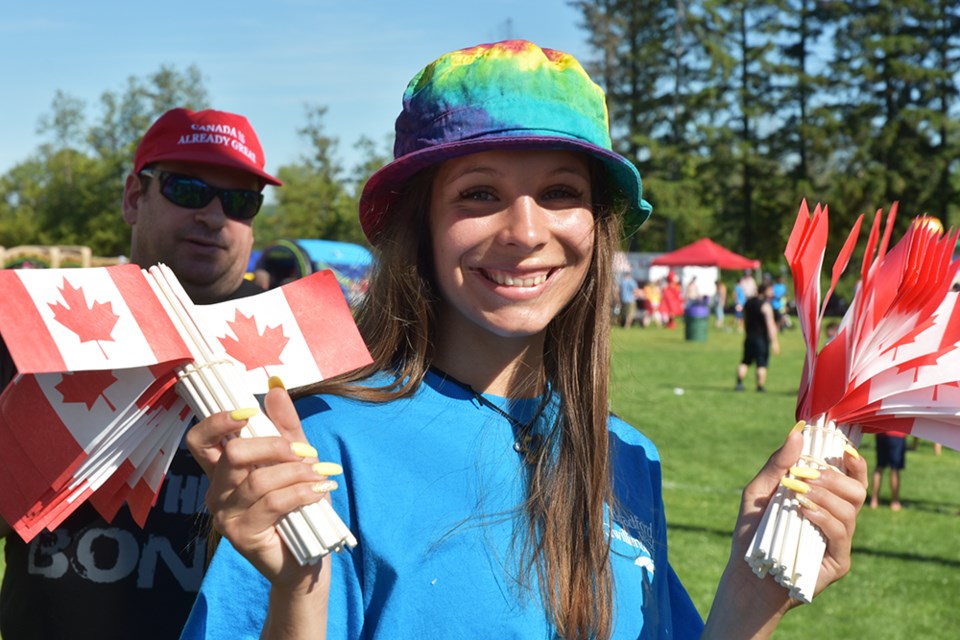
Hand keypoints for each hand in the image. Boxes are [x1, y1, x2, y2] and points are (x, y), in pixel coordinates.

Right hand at [186, 384, 334, 592]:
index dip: (218, 421)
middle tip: (304, 454)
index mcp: (223, 471)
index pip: (200, 440)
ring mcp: (225, 515)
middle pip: (234, 453)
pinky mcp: (241, 535)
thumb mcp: (298, 460)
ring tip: (320, 478)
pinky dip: (302, 492)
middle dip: (275, 446)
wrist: (308, 557)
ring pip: (259, 478)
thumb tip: (275, 386)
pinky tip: (320, 492)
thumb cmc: (300, 507)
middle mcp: (216, 492)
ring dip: (298, 473)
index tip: (248, 412)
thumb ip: (286, 426)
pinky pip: (273, 502)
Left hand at [704, 428, 867, 637]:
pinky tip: (802, 511)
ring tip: (798, 494)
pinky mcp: (838, 562)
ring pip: (850, 510)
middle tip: (807, 475)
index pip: (851, 478)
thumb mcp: (759, 492)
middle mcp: (838, 520)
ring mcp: (840, 542)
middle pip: (857, 491)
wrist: (746, 574)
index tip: (843, 448)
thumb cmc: (752, 531)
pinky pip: (840, 533)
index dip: (855, 462)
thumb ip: (778, 463)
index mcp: (825, 501)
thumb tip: (797, 432)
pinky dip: (822, 517)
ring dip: (824, 496)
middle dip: (833, 478)